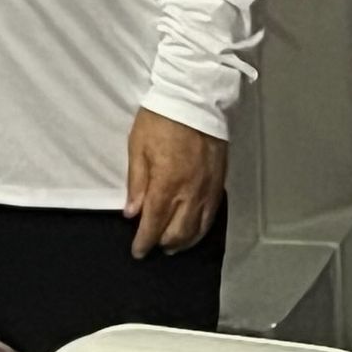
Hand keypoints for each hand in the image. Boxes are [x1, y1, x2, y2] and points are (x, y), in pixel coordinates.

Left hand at [124, 107, 226, 258]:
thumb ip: (136, 182)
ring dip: (184, 241)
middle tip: (153, 247)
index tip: (138, 252)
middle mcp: (191, 192)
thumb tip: (131, 213)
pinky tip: (194, 230)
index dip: (145, 241)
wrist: (195, 99)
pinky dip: (201, 228)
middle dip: (164, 243)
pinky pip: (212, 215)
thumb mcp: (137, 146)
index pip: (155, 223)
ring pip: (198, 228)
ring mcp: (208, 189)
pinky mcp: (220, 183)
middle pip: (179, 231)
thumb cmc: (160, 120)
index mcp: (167, 183)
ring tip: (172, 246)